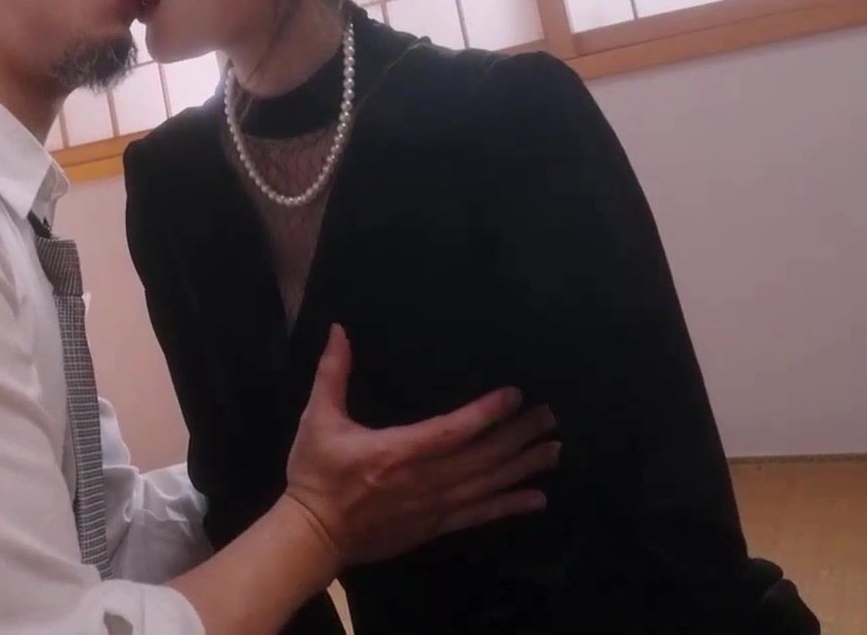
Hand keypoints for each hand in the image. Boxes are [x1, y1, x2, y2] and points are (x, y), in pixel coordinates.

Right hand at [281, 325, 557, 566]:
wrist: (313, 535)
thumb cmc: (316, 474)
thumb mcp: (318, 418)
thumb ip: (333, 373)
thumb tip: (339, 331)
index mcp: (398, 451)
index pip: (453, 430)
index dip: (487, 413)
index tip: (516, 395)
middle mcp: (424, 480)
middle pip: (482, 457)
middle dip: (519, 436)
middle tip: (550, 417)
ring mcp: (432, 507)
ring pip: (487, 485)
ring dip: (523, 466)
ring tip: (554, 450)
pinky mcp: (434, 527)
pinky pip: (480, 516)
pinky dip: (510, 505)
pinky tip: (538, 497)